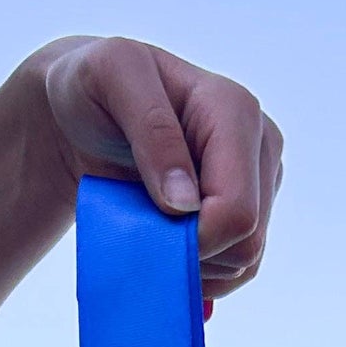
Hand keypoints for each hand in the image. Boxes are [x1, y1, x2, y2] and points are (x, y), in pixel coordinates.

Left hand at [32, 37, 283, 296]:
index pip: (237, 212)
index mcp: (236, 111)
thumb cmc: (94, 87)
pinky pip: (238, 269)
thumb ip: (152, 130)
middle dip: (192, 251)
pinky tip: (168, 242)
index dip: (193, 239)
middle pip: (246, 243)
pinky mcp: (251, 209)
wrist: (86, 113)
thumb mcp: (110, 77)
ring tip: (152, 225)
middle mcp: (260, 145)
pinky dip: (199, 270)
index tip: (147, 227)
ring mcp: (260, 181)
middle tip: (145, 225)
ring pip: (245, 262)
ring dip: (191, 262)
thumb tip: (184, 202)